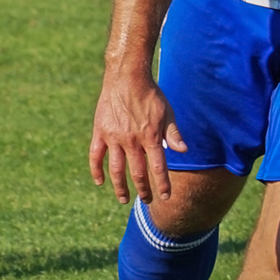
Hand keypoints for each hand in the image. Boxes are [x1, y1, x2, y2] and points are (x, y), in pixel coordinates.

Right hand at [90, 71, 185, 204]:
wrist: (126, 78)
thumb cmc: (151, 96)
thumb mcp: (167, 113)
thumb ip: (174, 134)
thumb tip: (183, 151)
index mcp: (150, 137)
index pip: (158, 168)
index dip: (162, 185)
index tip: (165, 197)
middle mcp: (131, 141)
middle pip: (137, 172)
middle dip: (143, 189)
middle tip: (146, 201)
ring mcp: (114, 137)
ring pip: (116, 169)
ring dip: (120, 187)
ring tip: (124, 199)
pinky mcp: (100, 132)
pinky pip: (95, 156)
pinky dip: (96, 170)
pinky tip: (100, 182)